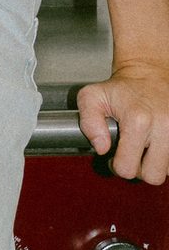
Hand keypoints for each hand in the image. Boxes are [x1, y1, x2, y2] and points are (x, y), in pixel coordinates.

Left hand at [78, 60, 168, 183]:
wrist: (149, 74)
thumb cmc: (121, 88)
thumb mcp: (92, 97)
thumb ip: (89, 122)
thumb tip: (101, 147)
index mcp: (138, 120)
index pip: (127, 168)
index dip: (117, 165)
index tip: (115, 156)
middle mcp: (164, 126)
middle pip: (153, 176)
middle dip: (140, 169)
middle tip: (133, 154)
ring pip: (168, 171)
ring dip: (156, 164)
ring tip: (146, 147)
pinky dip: (167, 158)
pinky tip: (157, 146)